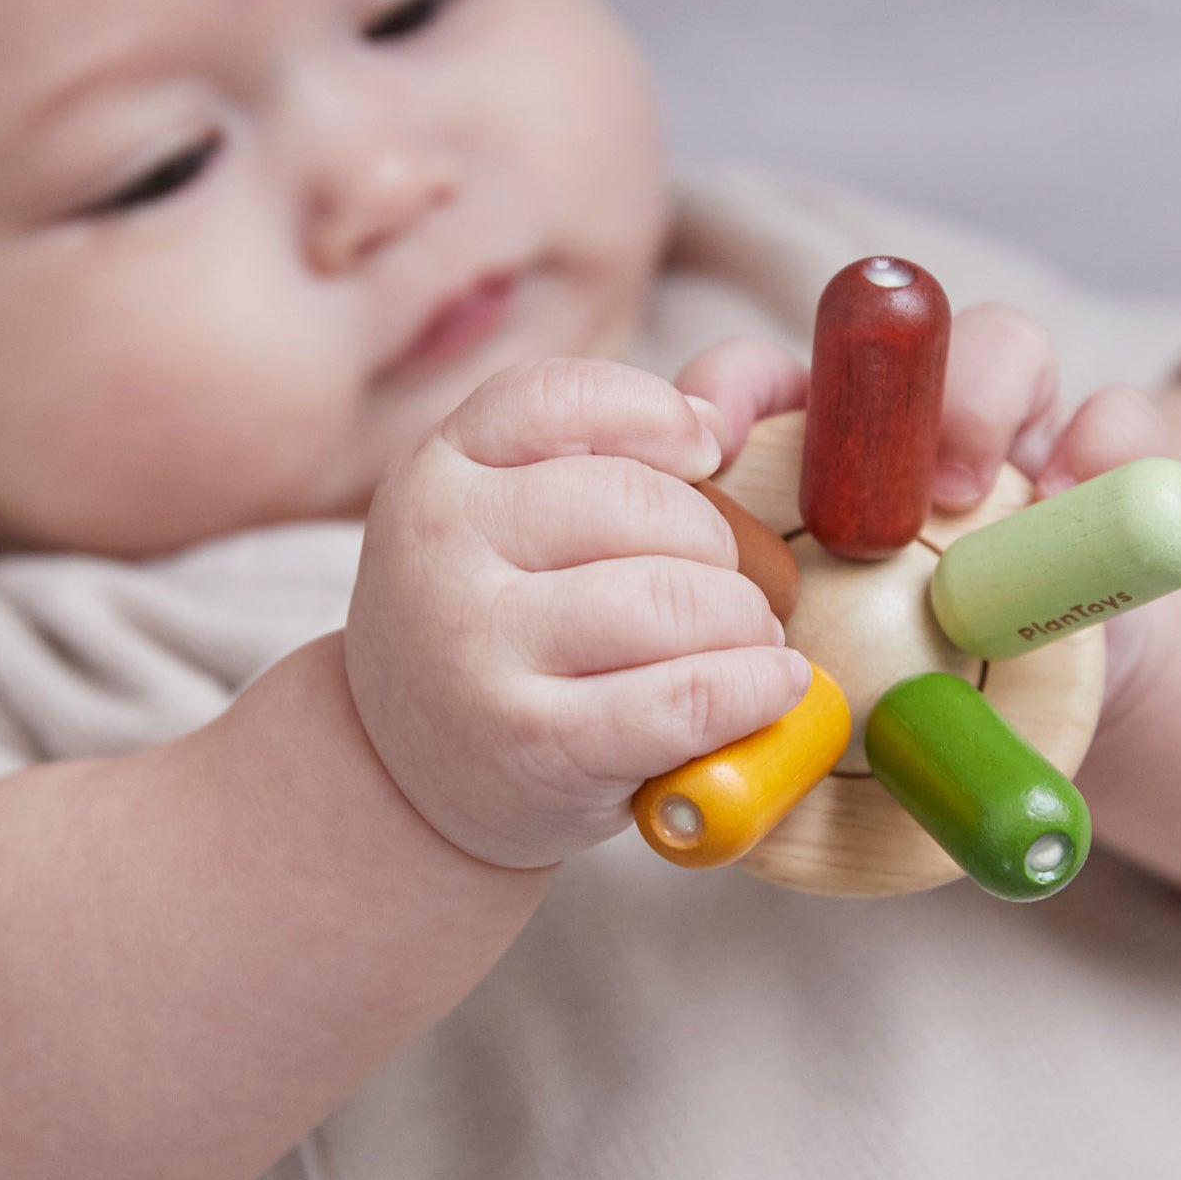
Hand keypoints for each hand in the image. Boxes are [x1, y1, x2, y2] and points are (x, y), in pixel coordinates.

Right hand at [344, 358, 813, 869]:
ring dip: (746, 620)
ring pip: (672, 600)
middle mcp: (442, 547)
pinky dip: (756, 688)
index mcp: (442, 469)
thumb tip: (734, 406)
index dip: (659, 416)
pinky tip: (772, 684)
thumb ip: (634, 433)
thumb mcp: (526, 516)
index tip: (707, 454)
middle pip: (640, 503)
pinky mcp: (535, 744)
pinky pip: (687, 696)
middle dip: (722, 544)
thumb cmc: (508, 627)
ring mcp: (478, 648)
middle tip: (732, 587)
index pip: (565, 400)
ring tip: (747, 640)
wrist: (408, 779)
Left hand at [676, 306, 1175, 714]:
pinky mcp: (1101, 470)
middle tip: (880, 477)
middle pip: (891, 349)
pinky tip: (1080, 493)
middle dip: (886, 379)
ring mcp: (1007, 443)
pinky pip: (1120, 421)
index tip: (714, 428)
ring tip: (971, 494)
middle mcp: (907, 442)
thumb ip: (767, 731)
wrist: (1023, 722)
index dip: (736, 387)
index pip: (761, 389)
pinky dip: (1108, 441)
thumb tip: (694, 793)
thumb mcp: (816, 727)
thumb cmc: (896, 718)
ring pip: (1004, 349)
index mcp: (813, 482)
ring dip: (988, 396)